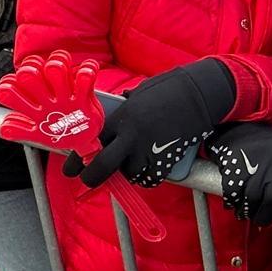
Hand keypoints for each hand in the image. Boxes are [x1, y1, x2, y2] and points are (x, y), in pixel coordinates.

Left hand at [63, 58, 234, 188]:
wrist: (200, 93)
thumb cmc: (169, 90)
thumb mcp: (138, 96)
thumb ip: (122, 113)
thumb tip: (108, 127)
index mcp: (122, 116)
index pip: (91, 142)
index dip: (78, 158)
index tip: (71, 168)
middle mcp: (132, 135)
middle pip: (103, 166)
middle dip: (92, 177)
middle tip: (89, 180)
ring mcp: (150, 148)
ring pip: (129, 174)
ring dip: (128, 173)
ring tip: (133, 163)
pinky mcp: (167, 158)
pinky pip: (151, 178)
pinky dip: (149, 176)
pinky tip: (151, 166)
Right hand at [207, 123, 271, 237]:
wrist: (241, 128)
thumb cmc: (267, 155)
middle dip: (265, 215)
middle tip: (258, 218)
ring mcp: (256, 164)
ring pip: (253, 199)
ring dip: (246, 211)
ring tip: (244, 209)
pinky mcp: (236, 166)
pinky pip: (234, 194)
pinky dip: (232, 202)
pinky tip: (233, 200)